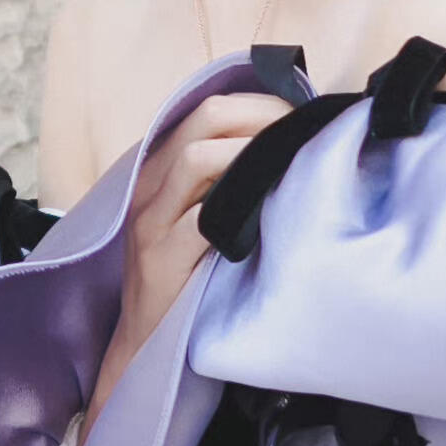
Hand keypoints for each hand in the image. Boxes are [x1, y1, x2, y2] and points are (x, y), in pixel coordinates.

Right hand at [93, 90, 286, 418]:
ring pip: (196, 159)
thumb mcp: (200, 216)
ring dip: (250, 152)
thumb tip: (289, 147)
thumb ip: (227, 181)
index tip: (299, 116)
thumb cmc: (186, 275)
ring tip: (287, 164)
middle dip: (262, 116)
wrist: (144, 340)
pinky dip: (236, 207)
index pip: (208, 110)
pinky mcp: (159, 260)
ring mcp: (150, 222)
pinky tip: (267, 213)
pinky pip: (199, 221)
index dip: (259, 104)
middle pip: (204, 119)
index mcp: (160, 168)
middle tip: (300, 132)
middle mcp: (150, 185)